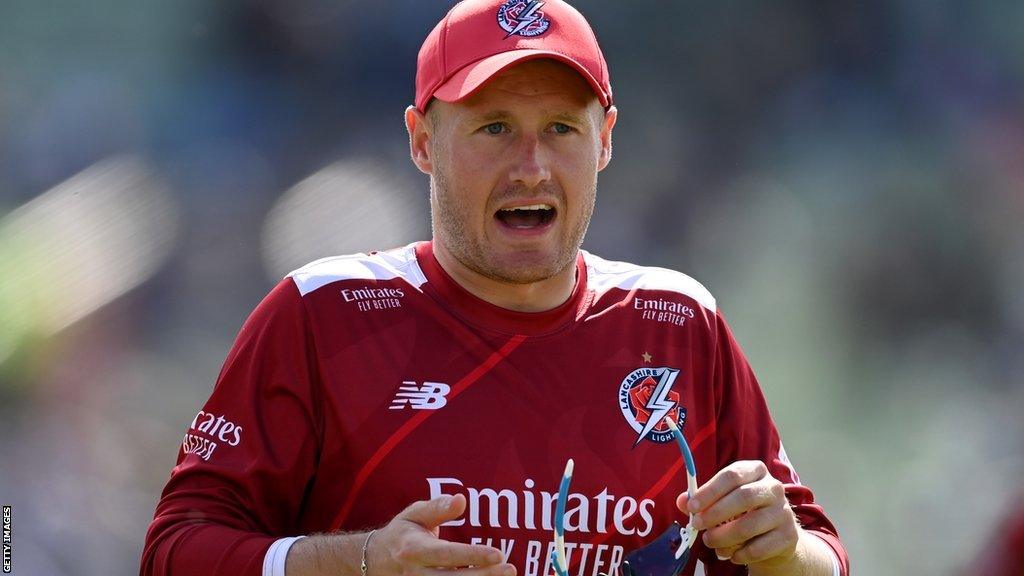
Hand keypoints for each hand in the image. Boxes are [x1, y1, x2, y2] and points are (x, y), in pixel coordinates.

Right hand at [371, 494, 514, 575]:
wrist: (376, 560)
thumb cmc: (403, 532)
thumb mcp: (415, 514)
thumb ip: (438, 508)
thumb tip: (461, 500)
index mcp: (413, 549)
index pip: (446, 554)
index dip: (472, 555)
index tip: (498, 554)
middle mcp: (416, 573)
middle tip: (509, 569)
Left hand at [676, 461, 797, 568]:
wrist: (776, 536)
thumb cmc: (744, 512)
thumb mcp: (724, 499)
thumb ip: (703, 500)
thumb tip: (682, 501)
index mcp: (756, 471)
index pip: (732, 475)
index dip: (710, 490)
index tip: (691, 506)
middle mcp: (774, 488)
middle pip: (743, 497)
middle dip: (715, 513)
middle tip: (697, 525)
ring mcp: (784, 512)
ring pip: (750, 525)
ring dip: (724, 536)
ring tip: (710, 541)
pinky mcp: (788, 536)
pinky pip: (759, 548)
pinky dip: (740, 554)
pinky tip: (731, 555)